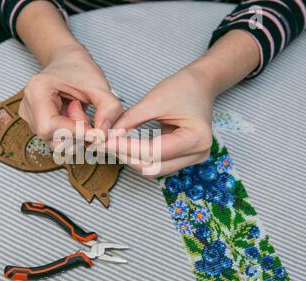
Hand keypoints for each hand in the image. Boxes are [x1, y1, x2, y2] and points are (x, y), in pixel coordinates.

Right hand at [18, 46, 121, 146]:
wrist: (69, 62)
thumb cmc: (80, 69)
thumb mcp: (99, 85)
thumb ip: (108, 108)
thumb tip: (103, 135)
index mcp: (37, 91)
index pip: (49, 127)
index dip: (75, 133)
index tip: (96, 132)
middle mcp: (28, 107)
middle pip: (52, 139)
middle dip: (77, 134)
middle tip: (87, 113)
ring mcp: (30, 118)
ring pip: (56, 143)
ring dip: (75, 135)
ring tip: (79, 111)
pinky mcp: (37, 125)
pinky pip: (57, 140)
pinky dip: (72, 134)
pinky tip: (74, 117)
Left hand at [100, 63, 214, 177]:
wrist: (200, 85)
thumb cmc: (182, 88)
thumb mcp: (154, 100)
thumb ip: (130, 120)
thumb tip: (110, 137)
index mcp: (196, 138)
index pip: (154, 152)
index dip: (127, 148)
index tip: (107, 141)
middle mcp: (198, 154)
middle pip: (154, 167)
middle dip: (128, 157)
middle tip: (106, 145)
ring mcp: (192, 158)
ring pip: (154, 170)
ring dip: (132, 160)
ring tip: (114, 145)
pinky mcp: (183, 158)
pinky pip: (157, 164)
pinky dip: (140, 158)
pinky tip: (126, 147)